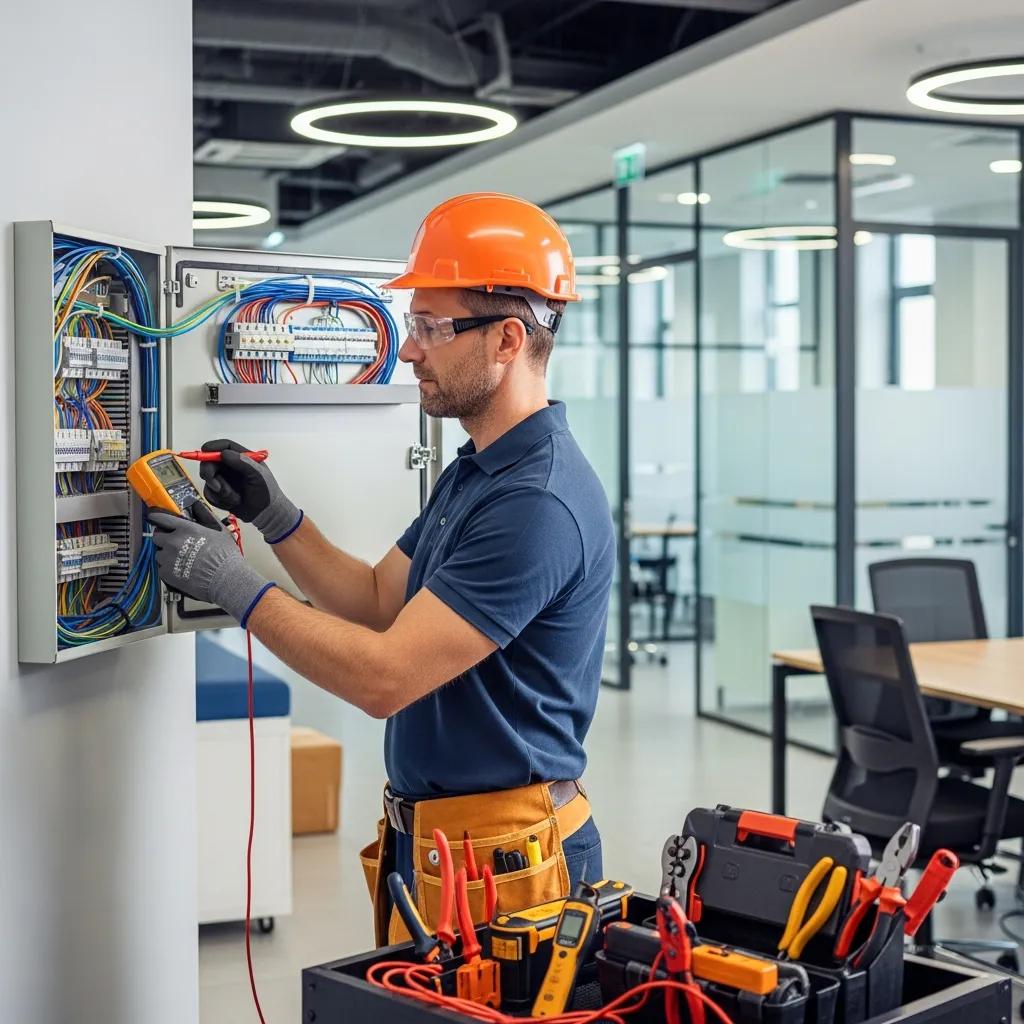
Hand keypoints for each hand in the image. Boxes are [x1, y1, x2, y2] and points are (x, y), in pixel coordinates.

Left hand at [148, 501, 274, 625]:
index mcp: (185, 529)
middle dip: (164, 538)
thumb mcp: (219, 530)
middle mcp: (173, 541)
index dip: (157, 518)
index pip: (161, 518)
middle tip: (174, 543)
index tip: (156, 519)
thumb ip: (205, 516)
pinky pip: (161, 568)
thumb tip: (196, 507)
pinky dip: (168, 569)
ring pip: (158, 553)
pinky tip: (181, 570)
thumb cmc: (225, 555)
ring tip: (180, 560)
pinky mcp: (166, 573)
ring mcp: (168, 558)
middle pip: (157, 536)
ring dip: (166, 555)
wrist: (225, 579)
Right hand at [198, 438, 301, 542]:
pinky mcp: (220, 492)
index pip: (225, 446)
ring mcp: (224, 479)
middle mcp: (231, 467)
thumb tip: (224, 453)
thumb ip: (243, 462)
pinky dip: (219, 500)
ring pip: (208, 479)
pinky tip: (233, 502)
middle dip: (209, 473)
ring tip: (235, 498)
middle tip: (216, 485)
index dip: (212, 447)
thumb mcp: (258, 475)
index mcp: (243, 458)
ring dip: (219, 491)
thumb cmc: (267, 493)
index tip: (204, 451)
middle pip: (210, 462)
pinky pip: (209, 493)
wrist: (266, 514)